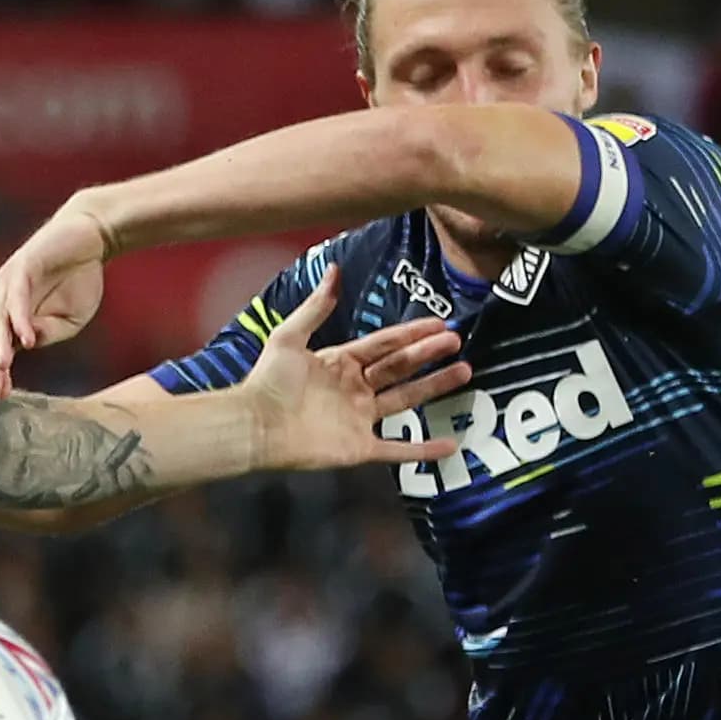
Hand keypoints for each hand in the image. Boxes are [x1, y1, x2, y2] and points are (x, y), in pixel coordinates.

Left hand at [0, 200, 118, 394]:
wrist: (94, 237)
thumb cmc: (79, 276)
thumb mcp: (69, 319)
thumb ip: (49, 333)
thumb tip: (29, 343)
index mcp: (14, 313)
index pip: (0, 346)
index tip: (0, 395)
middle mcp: (5, 299)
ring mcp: (11, 281)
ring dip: (0, 344)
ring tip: (3, 368)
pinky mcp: (22, 266)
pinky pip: (17, 297)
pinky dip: (20, 318)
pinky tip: (26, 338)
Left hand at [234, 283, 469, 475]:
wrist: (256, 426)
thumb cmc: (268, 381)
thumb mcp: (290, 337)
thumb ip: (316, 306)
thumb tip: (334, 270)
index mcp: (340, 362)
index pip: (384, 344)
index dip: (411, 333)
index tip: (439, 324)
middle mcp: (354, 389)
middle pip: (400, 368)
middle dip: (428, 355)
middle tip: (457, 342)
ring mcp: (359, 419)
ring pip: (406, 400)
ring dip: (435, 387)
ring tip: (465, 372)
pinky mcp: (359, 448)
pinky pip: (397, 449)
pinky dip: (424, 449)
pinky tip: (450, 444)